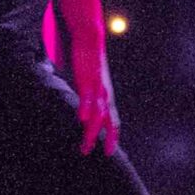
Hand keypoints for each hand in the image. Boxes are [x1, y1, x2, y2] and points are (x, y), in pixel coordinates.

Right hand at [73, 41, 120, 156]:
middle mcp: (105, 95)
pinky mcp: (88, 80)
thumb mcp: (90, 84)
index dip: (113, 137)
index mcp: (106, 97)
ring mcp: (98, 88)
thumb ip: (89, 97)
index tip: (109, 152)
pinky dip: (86, 108)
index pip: (113, 121)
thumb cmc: (90, 63)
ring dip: (92, 132)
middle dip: (104, 140)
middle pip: (108, 122)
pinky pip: (88, 97)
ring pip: (98, 114)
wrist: (92, 41)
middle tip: (96, 154)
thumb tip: (83, 110)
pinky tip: (81, 119)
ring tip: (86, 145)